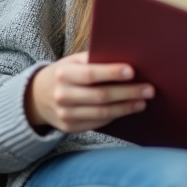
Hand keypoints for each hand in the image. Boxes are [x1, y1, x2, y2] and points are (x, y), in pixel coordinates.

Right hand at [26, 52, 153, 133]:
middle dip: (128, 93)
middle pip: (101, 96)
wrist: (38, 96)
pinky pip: (98, 123)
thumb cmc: (65, 73)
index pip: (91, 74)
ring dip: (126, 107)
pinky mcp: (70, 127)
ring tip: (143, 101)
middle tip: (149, 89)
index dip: (112, 73)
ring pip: (102, 113)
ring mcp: (65, 114)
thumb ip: (94, 60)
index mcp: (64, 74)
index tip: (132, 71)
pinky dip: (116, 116)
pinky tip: (128, 109)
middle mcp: (62, 95)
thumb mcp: (73, 62)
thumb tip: (126, 59)